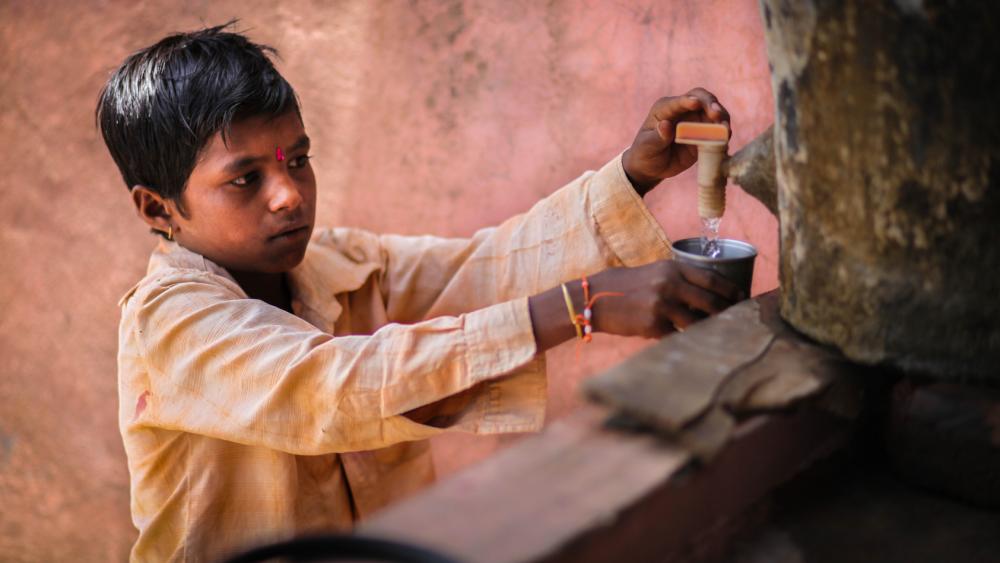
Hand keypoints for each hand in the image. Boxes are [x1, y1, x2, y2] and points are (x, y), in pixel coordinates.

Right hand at [588, 260, 741, 337]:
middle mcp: (670, 285)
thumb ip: (678, 279)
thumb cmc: (625, 285)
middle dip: (726, 312)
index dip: (731, 291)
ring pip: (697, 322)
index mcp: (672, 268)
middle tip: (734, 319)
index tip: (742, 298)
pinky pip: (677, 335)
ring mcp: (662, 305)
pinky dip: (682, 337)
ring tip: (713, 332)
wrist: (594, 297)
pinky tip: (686, 340)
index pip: (713, 279)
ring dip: (706, 328)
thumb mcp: (653, 272)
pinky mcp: (653, 325)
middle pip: (711, 302)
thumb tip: (708, 294)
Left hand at [622, 88, 730, 194]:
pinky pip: (718, 130)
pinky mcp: (705, 135)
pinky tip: (726, 138)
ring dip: (722, 119)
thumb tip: (665, 125)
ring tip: (725, 130)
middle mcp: (684, 110)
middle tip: (717, 116)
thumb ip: (657, 137)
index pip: (680, 100)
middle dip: (712, 105)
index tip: (696, 103)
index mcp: (666, 108)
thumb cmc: (645, 153)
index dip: (688, 100)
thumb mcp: (647, 146)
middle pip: (703, 99)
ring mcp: (696, 121)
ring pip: (715, 113)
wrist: (652, 168)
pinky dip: (723, 133)